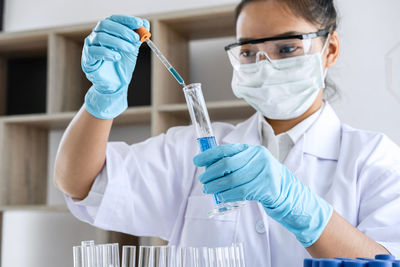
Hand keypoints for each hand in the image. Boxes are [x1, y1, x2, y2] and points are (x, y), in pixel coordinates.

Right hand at [82, 15, 149, 118]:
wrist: (115, 84)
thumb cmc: (121, 65)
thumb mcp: (132, 49)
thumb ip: (137, 37)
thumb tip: (146, 24)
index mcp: (107, 31)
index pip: (114, 19)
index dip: (127, 20)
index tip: (140, 23)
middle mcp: (97, 35)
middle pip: (105, 25)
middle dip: (123, 30)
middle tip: (136, 38)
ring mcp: (90, 46)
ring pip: (100, 37)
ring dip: (118, 42)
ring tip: (131, 49)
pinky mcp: (87, 58)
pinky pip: (94, 52)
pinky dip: (107, 53)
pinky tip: (117, 57)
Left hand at [193, 144, 332, 246]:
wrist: (287, 191)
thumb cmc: (263, 177)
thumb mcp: (251, 164)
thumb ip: (234, 161)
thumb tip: (208, 164)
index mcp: (252, 150)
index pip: (227, 149)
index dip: (209, 155)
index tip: (197, 160)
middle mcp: (259, 158)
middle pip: (228, 164)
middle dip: (211, 172)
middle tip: (203, 179)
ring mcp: (264, 172)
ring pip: (233, 179)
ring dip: (216, 186)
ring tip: (208, 189)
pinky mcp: (267, 187)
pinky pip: (241, 191)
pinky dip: (228, 194)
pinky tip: (221, 196)